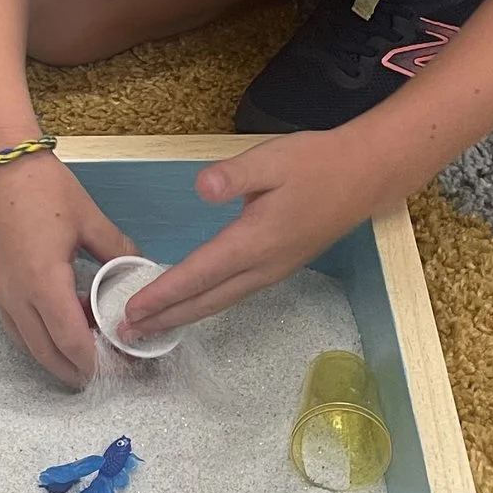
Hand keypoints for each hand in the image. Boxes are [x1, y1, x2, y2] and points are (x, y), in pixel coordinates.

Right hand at [0, 151, 135, 385]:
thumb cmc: (39, 185)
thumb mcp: (88, 217)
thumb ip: (117, 249)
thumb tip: (139, 270)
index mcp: (43, 281)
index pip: (70, 341)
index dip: (93, 361)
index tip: (115, 367)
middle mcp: (14, 296)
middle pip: (45, 353)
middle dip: (74, 369)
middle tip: (102, 372)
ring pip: (25, 343)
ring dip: (54, 355)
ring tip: (83, 352)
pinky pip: (13, 325)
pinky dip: (36, 336)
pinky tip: (56, 324)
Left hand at [121, 133, 386, 338]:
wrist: (365, 175)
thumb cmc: (316, 163)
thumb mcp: (271, 159)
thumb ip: (234, 175)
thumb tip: (201, 187)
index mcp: (255, 241)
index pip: (199, 274)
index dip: (163, 294)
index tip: (131, 310)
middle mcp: (263, 265)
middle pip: (207, 301)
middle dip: (166, 318)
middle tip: (127, 333)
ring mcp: (274, 270)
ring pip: (221, 301)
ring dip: (185, 315)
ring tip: (152, 326)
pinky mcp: (280, 266)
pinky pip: (235, 294)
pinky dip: (206, 304)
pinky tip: (194, 302)